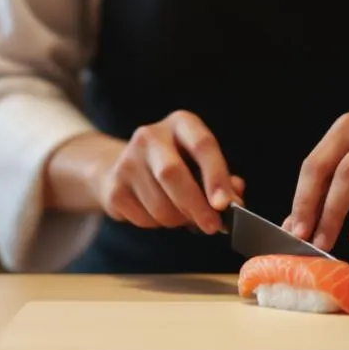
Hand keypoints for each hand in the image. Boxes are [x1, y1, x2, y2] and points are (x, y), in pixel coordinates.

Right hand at [86, 111, 244, 234]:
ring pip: (159, 204)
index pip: (202, 145)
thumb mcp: (201, 163)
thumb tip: (235, 199)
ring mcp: (127, 160)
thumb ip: (223, 180)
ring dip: (178, 220)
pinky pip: (143, 218)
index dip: (215, 176)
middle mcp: (150, 135)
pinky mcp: (113, 186)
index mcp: (180, 123)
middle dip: (196, 206)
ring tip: (182, 215)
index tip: (225, 204)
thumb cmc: (176, 165)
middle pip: (172, 174)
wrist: (122, 167)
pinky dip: (158, 225)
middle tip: (212, 226)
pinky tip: (158, 214)